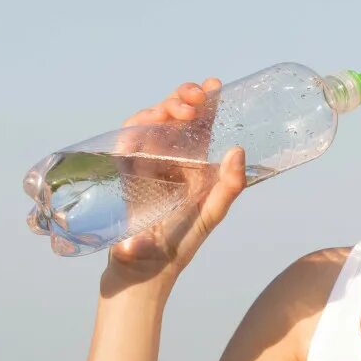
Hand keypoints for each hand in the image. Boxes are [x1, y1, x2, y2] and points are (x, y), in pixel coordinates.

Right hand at [102, 78, 246, 287]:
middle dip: (183, 99)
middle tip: (197, 97)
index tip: (215, 85)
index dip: (206, 103)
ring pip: (149, 123)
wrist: (142, 274)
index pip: (199, 126)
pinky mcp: (122, 173)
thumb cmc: (178, 245)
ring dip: (163, 109)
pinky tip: (151, 124)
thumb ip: (229, 187)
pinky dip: (137, 129)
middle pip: (172, 118)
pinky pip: (126, 142)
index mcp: (191, 166)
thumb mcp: (211, 215)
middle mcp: (167, 161)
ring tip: (181, 110)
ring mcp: (143, 164)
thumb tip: (237, 150)